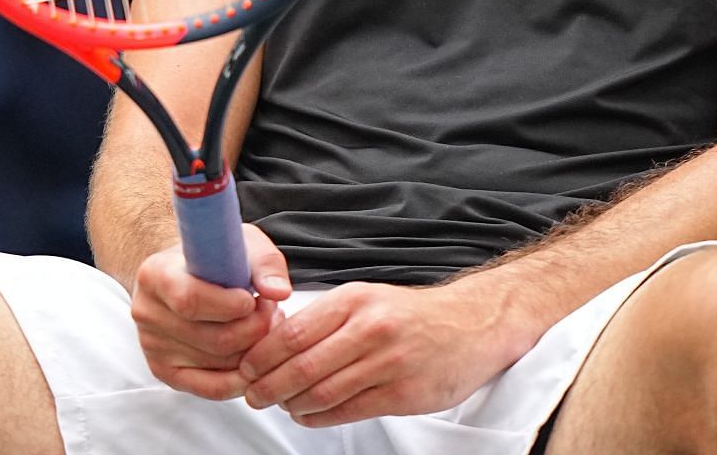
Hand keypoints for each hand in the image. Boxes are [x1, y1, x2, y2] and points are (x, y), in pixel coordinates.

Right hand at [129, 225, 293, 399]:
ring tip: (265, 327)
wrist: (181, 273)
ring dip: (253, 350)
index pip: (189, 300)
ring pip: (218, 363)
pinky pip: (210, 387)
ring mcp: (153, 345)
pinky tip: (255, 357)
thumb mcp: (240, 243)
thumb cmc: (212, 258)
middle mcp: (147, 312)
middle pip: (212, 339)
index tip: (255, 299)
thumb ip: (264, 263)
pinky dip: (240, 378)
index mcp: (155, 274)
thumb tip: (278, 292)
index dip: (230, 306)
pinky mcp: (164, 370)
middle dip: (254, 329)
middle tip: (271, 313)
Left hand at [237, 268, 545, 426]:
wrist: (471, 326)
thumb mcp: (365, 298)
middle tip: (253, 395)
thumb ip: (325, 318)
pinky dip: (320, 417)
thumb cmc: (409, 314)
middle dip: (269, 386)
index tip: (245, 368)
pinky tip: (310, 415)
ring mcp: (388, 363)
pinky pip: (348, 411)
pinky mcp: (403, 394)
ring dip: (293, 405)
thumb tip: (274, 342)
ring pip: (323, 393)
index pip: (293, 332)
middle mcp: (369, 329)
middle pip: (302, 366)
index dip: (261, 356)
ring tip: (281, 406)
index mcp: (353, 300)